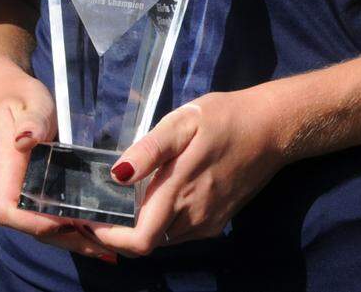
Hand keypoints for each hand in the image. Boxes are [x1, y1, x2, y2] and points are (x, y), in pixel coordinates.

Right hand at [0, 62, 117, 263]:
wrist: (0, 91)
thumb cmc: (19, 95)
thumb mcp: (32, 101)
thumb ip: (34, 121)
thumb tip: (25, 140)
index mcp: (1, 167)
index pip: (9, 211)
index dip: (38, 224)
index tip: (71, 222)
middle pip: (27, 226)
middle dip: (64, 239)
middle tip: (105, 246)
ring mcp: (5, 192)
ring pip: (33, 226)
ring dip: (67, 238)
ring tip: (104, 248)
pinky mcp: (16, 191)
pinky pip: (36, 216)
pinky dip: (62, 227)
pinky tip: (89, 233)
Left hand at [82, 89, 284, 257]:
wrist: (270, 130)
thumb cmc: (223, 119)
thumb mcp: (183, 121)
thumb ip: (149, 150)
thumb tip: (117, 174)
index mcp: (179, 191)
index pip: (140, 239)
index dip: (111, 238)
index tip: (90, 221)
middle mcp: (193, 216)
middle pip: (147, 241)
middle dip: (119, 232)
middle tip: (97, 208)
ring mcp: (207, 222)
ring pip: (164, 238)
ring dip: (140, 227)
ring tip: (119, 200)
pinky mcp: (217, 221)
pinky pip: (180, 231)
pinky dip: (161, 222)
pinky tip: (154, 196)